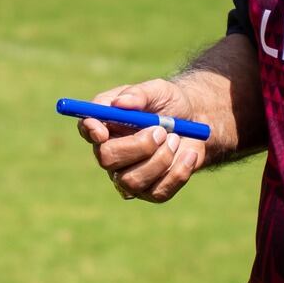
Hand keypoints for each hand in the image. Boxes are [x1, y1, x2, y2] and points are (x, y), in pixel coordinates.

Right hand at [76, 79, 216, 203]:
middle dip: (137, 146)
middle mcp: (112, 151)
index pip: (86, 128)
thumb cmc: (171, 103)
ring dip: (161, 159)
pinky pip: (157, 192)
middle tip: (161, 131)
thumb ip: (140, 94)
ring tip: (176, 139)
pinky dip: (178, 172)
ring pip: (131, 180)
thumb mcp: (159, 90)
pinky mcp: (150, 192)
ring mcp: (128, 175)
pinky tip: (188, 154)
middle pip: (106, 158)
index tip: (102, 130)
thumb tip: (120, 103)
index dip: (90, 130)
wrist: (197, 123)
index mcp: (107, 122)